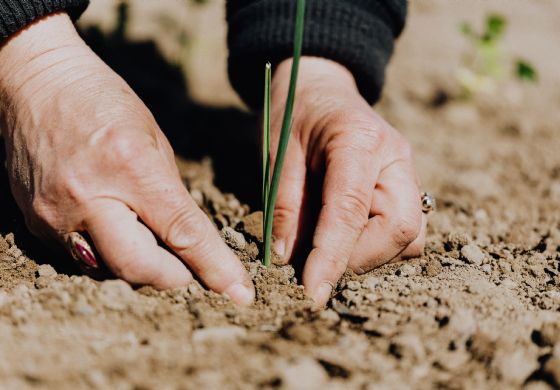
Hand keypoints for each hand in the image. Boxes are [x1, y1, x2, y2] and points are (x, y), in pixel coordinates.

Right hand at [0, 13, 253, 304]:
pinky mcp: (35, 222)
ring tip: (150, 242)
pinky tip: (114, 229)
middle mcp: (88, 197)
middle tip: (189, 270)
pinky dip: (107, 253)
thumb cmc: (102, 102)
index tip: (239, 293)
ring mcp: (55, 214)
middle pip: (139, 268)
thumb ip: (170, 194)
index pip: (182, 232)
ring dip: (140, 266)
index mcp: (130, 167)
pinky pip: (80, 258)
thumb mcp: (153, 139)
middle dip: (174, 277)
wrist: (34, 83)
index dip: (215, 267)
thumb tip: (187, 240)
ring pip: (109, 270)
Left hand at [270, 57, 425, 305]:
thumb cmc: (293, 114)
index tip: (312, 292)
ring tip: (329, 248)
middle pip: (400, 229)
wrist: (320, 88)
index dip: (332, 257)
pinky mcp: (405, 185)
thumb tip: (287, 258)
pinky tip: (346, 236)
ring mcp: (406, 171)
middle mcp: (395, 157)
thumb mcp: (278, 153)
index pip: (351, 210)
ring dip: (370, 255)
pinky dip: (377, 245)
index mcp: (359, 140)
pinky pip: (405, 230)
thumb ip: (284, 204)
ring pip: (410, 236)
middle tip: (317, 265)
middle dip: (358, 259)